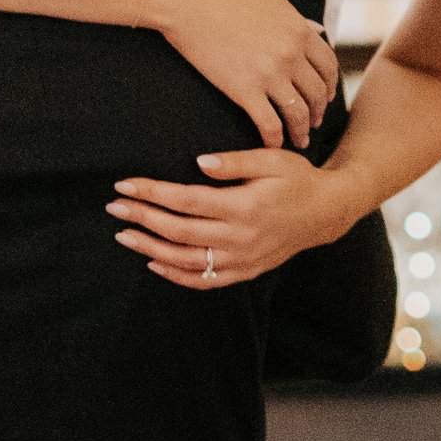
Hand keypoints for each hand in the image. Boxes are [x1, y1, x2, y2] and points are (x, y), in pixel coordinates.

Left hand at [110, 149, 344, 288]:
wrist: (326, 213)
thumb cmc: (297, 179)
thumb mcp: (272, 159)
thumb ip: (235, 161)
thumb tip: (199, 163)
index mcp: (244, 206)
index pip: (186, 201)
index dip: (152, 193)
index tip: (125, 185)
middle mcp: (240, 237)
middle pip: (179, 231)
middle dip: (142, 218)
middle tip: (114, 207)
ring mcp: (242, 259)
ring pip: (187, 261)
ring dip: (150, 250)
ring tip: (124, 236)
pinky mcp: (245, 271)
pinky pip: (206, 280)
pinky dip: (177, 276)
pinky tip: (154, 264)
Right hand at [156, 0, 340, 148]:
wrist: (186, 0)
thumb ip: (295, 14)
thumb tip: (316, 29)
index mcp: (298, 29)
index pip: (328, 64)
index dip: (330, 84)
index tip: (325, 96)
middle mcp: (291, 54)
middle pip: (317, 92)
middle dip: (319, 110)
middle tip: (314, 122)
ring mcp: (269, 74)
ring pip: (298, 113)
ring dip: (302, 130)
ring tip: (299, 140)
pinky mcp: (245, 90)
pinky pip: (269, 124)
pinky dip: (275, 139)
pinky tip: (273, 145)